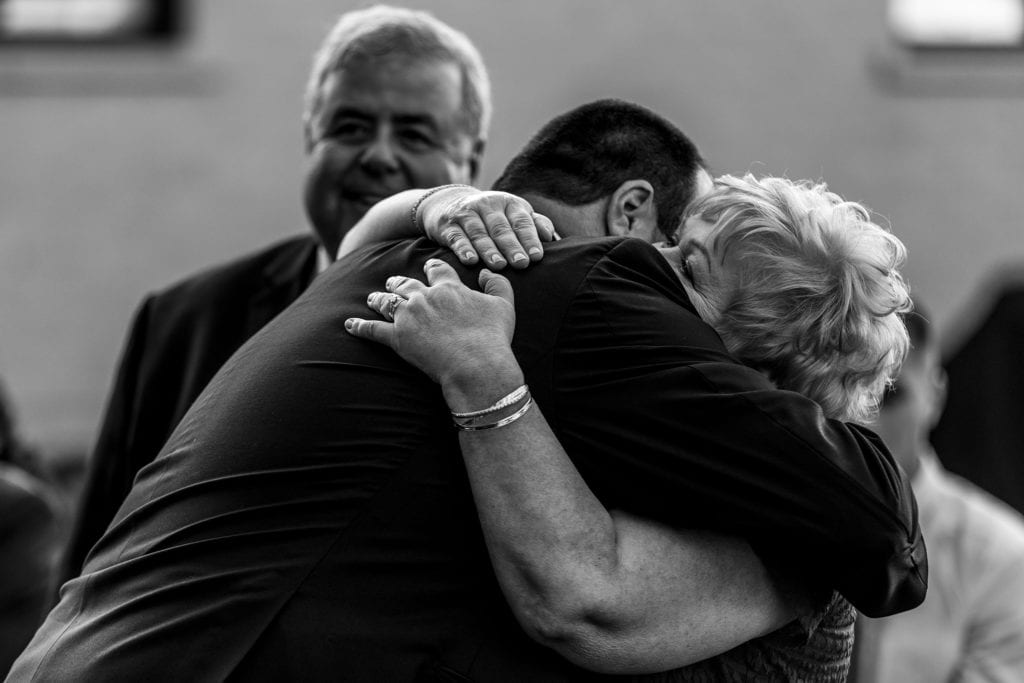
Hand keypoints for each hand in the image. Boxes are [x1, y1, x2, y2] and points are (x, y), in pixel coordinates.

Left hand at [345, 259, 522, 399]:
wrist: (476, 364)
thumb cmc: (492, 337)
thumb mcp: (504, 305)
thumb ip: (498, 284)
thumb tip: (488, 272)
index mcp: (449, 287)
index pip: (437, 270)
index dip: (432, 268)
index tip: (428, 267)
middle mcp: (425, 296)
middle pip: (406, 283)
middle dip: (398, 282)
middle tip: (393, 282)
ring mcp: (408, 316)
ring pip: (387, 301)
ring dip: (379, 299)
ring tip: (372, 299)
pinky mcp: (397, 338)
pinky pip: (372, 329)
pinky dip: (359, 326)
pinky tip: (349, 324)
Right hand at [420, 187, 557, 270]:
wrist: (449, 203)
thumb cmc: (492, 216)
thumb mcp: (513, 214)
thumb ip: (534, 224)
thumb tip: (552, 238)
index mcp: (509, 203)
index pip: (521, 221)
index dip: (529, 239)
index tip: (536, 257)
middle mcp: (488, 205)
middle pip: (501, 228)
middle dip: (512, 246)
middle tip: (521, 264)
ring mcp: (467, 214)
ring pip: (479, 233)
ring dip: (489, 250)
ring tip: (498, 266)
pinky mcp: (448, 225)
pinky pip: (456, 237)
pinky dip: (463, 248)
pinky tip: (470, 260)